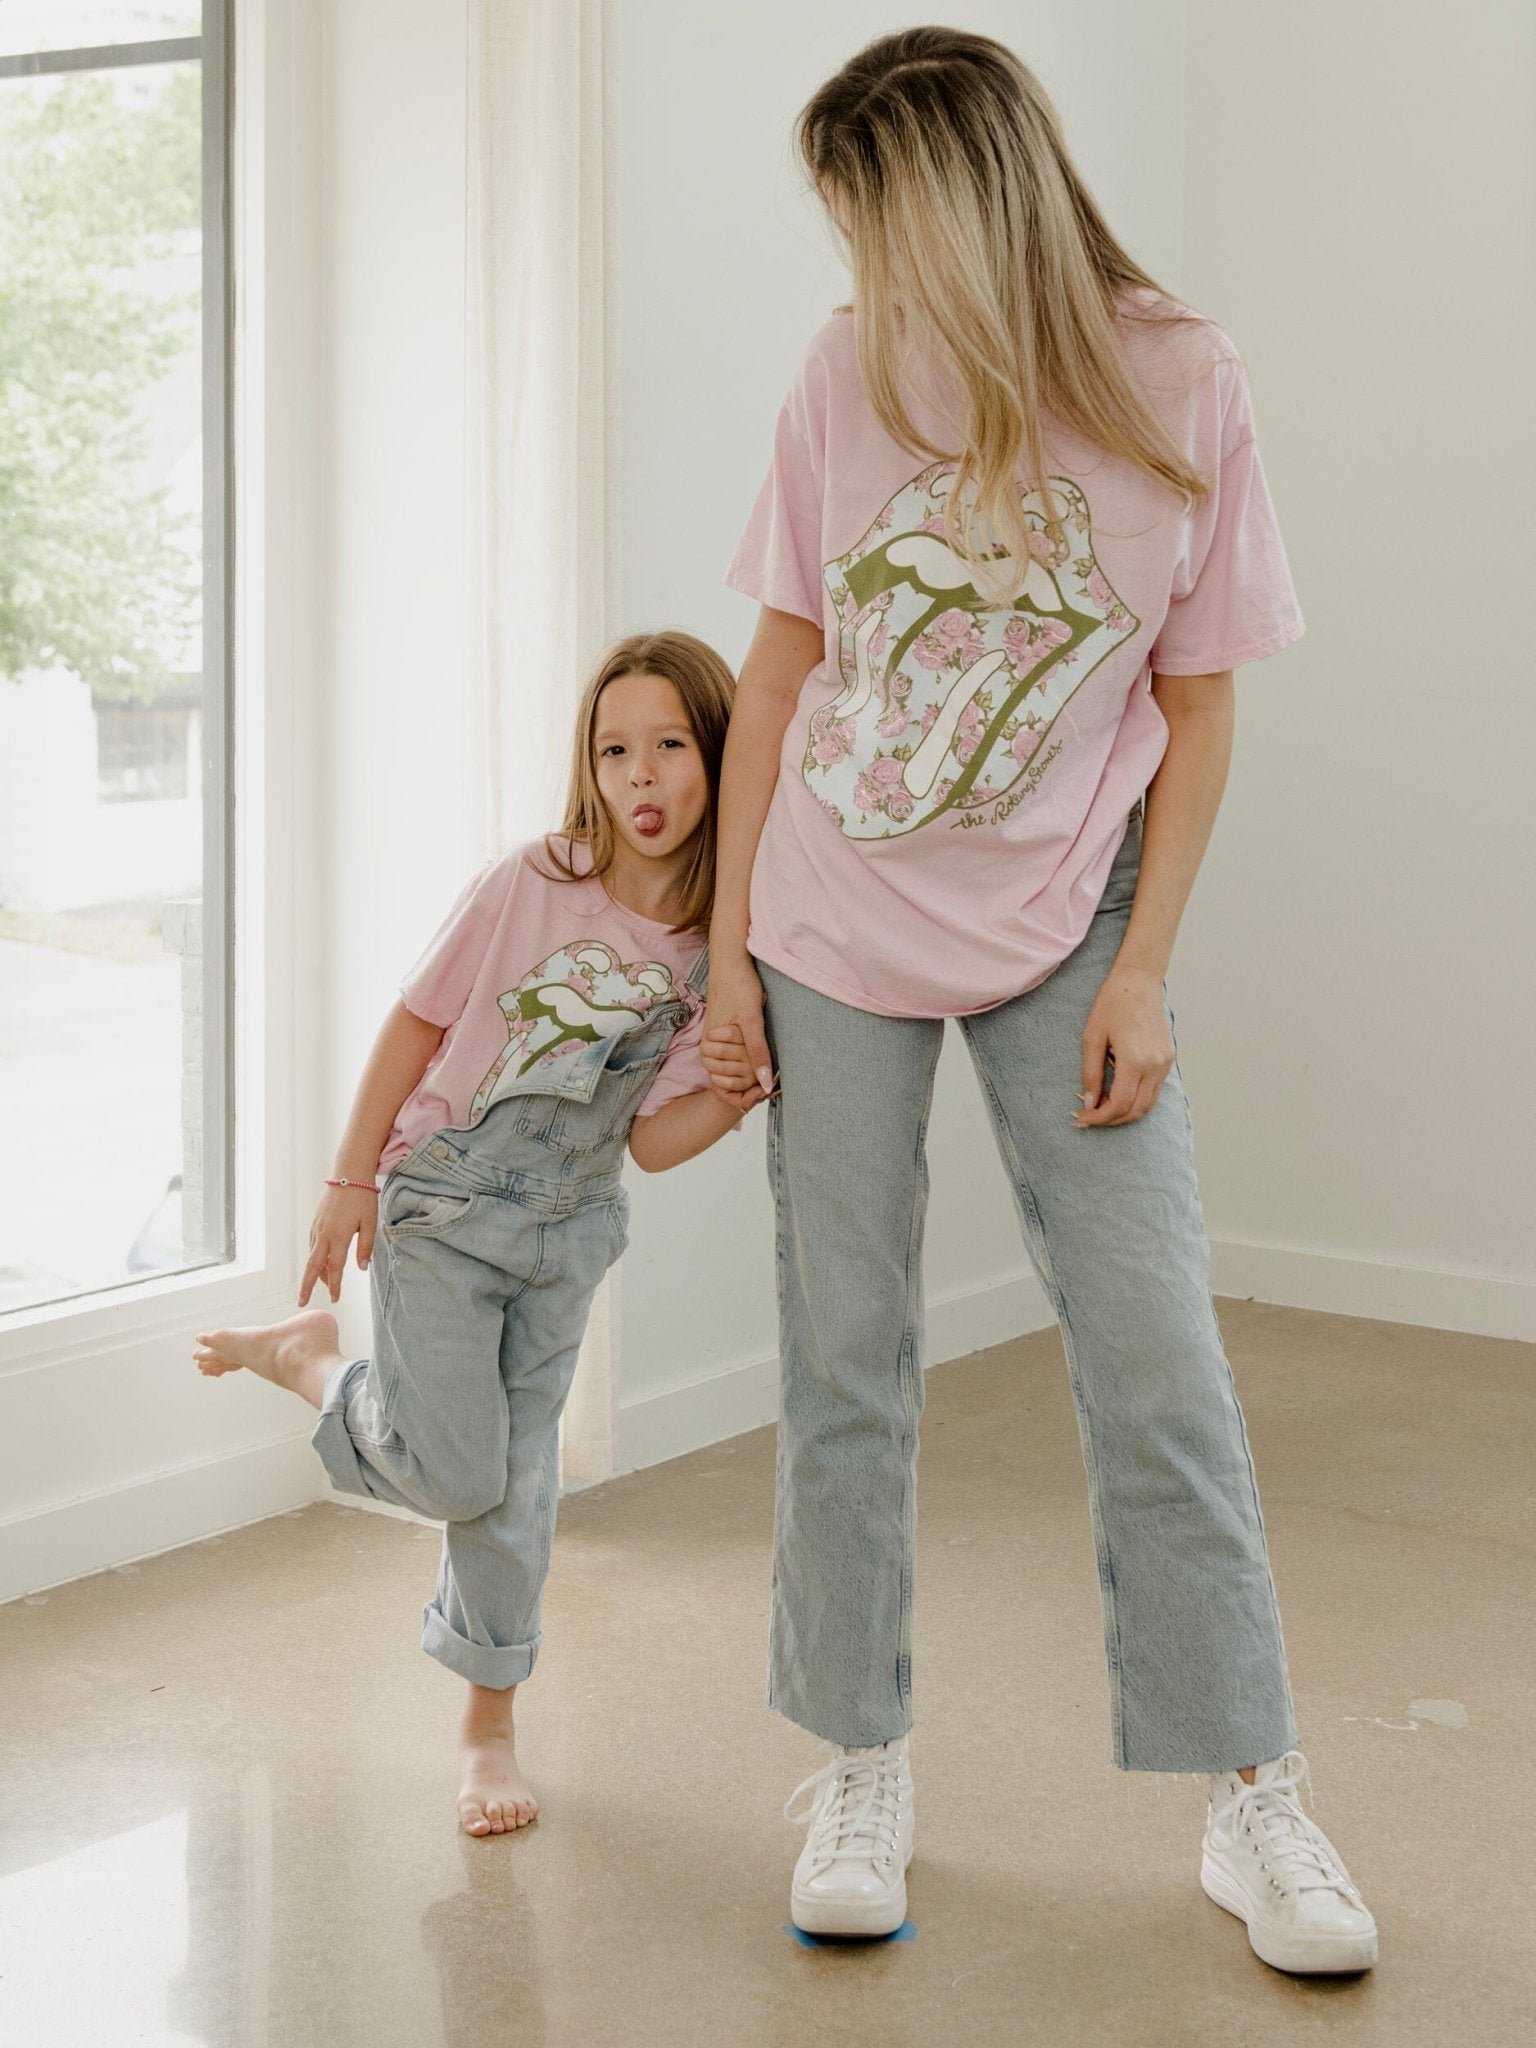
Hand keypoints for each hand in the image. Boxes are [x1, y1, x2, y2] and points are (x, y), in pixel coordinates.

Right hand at [299, 1183, 378, 1303]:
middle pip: (312, 1266)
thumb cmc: (362, 1198)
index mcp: (338, 1237)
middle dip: (306, 1286)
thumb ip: (365, 1247)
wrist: (348, 1174)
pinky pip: (312, 1244)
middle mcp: (323, 1234)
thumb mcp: (370, 1223)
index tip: (335, 1299)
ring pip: (312, 1256)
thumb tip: (361, 1268)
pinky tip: (321, 1261)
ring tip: (324, 1283)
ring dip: (316, 1272)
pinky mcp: (315, 1221)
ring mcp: (317, 1227)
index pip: (335, 1268)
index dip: (335, 1286)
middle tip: (302, 1302)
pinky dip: (315, 1257)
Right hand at [703, 951, 774, 1112]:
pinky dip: (747, 1061)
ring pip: (731, 1072)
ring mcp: (714, 1041)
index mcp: (711, 1049)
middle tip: (774, 1081)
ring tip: (770, 1071)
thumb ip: (758, 1053)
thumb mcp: (753, 1022)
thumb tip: (764, 1083)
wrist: (731, 963)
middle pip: (729, 1083)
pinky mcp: (722, 1033)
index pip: (726, 1089)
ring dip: (749, 1074)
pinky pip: (733, 1058)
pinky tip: (762, 1057)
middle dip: (750, 1086)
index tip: (768, 1091)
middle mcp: (709, 1048)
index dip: (747, 1095)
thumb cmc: (740, 988)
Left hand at [1076, 967, 1173, 1127]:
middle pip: (1136, 1110)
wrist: (1139, 981)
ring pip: (1148, 1104)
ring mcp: (1165, 1063)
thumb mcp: (1092, 1038)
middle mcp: (1155, 1065)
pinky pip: (1154, 1091)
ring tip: (1101, 1109)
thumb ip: (1091, 1074)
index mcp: (1135, 1060)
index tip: (1081, 1118)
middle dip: (1111, 1120)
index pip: (1119, 1104)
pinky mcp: (1169, 1059)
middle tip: (1089, 1117)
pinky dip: (1137, 1100)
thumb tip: (1089, 1103)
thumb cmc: (1112, 1004)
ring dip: (1125, 1113)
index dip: (1099, 1118)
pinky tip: (1118, 1094)